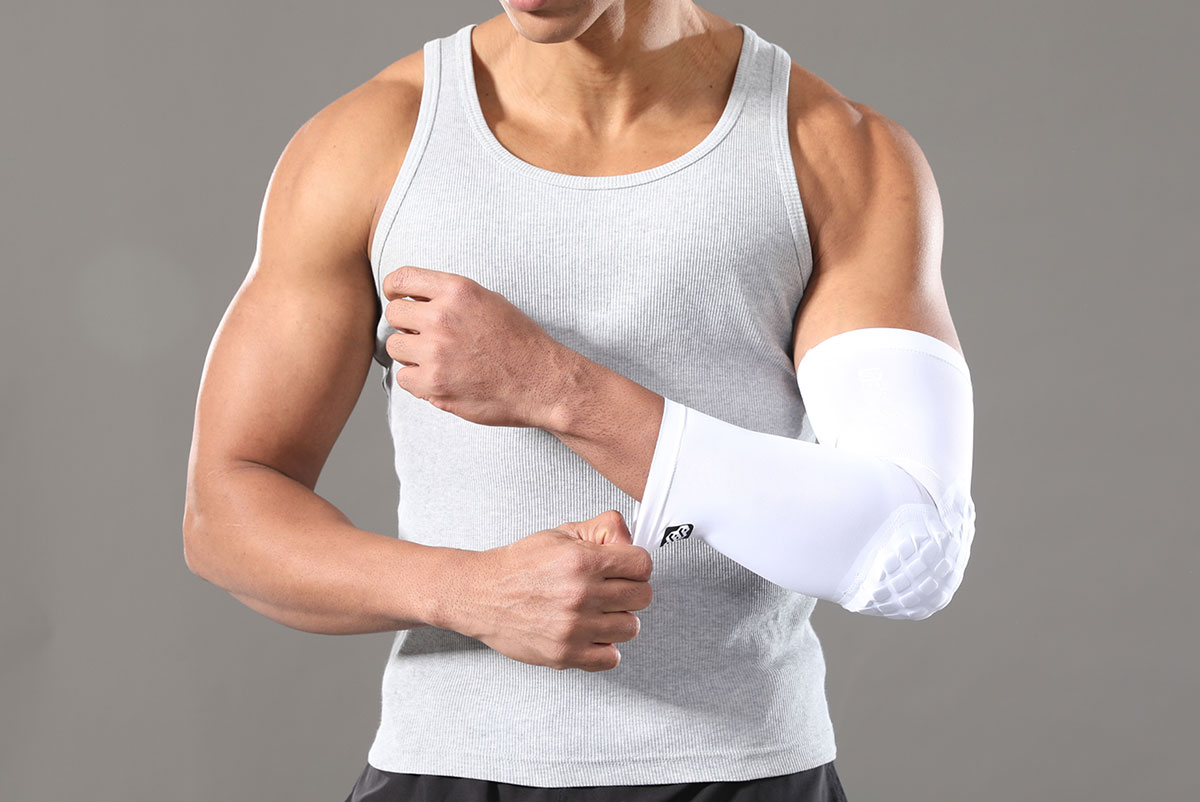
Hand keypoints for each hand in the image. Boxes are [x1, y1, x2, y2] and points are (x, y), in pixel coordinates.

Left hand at [382, 264, 577, 427]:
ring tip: (437, 360)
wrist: (542, 382)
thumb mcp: (490, 301)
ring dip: (411, 355)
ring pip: (394, 347)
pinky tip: (442, 379)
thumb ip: (452, 297)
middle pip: (394, 315)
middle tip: (424, 337)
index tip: (398, 299)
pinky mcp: (434, 383)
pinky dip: (419, 381)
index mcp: (457, 291)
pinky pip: (404, 378)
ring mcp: (436, 352)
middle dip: (406, 326)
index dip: (394, 290)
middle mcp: (443, 317)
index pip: (401, 279)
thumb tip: (418, 300)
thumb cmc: (521, 343)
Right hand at [453, 510, 653, 671]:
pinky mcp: (565, 654)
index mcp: (582, 561)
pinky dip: (605, 648)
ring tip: (598, 612)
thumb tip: (630, 540)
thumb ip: (601, 530)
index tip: (627, 568)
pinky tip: (590, 633)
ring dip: (618, 619)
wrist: (481, 594)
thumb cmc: (518, 566)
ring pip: (631, 628)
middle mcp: (580, 595)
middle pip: (642, 597)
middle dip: (631, 590)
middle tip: (613, 590)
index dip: (637, 565)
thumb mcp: (561, 534)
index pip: (642, 565)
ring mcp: (574, 627)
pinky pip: (611, 658)